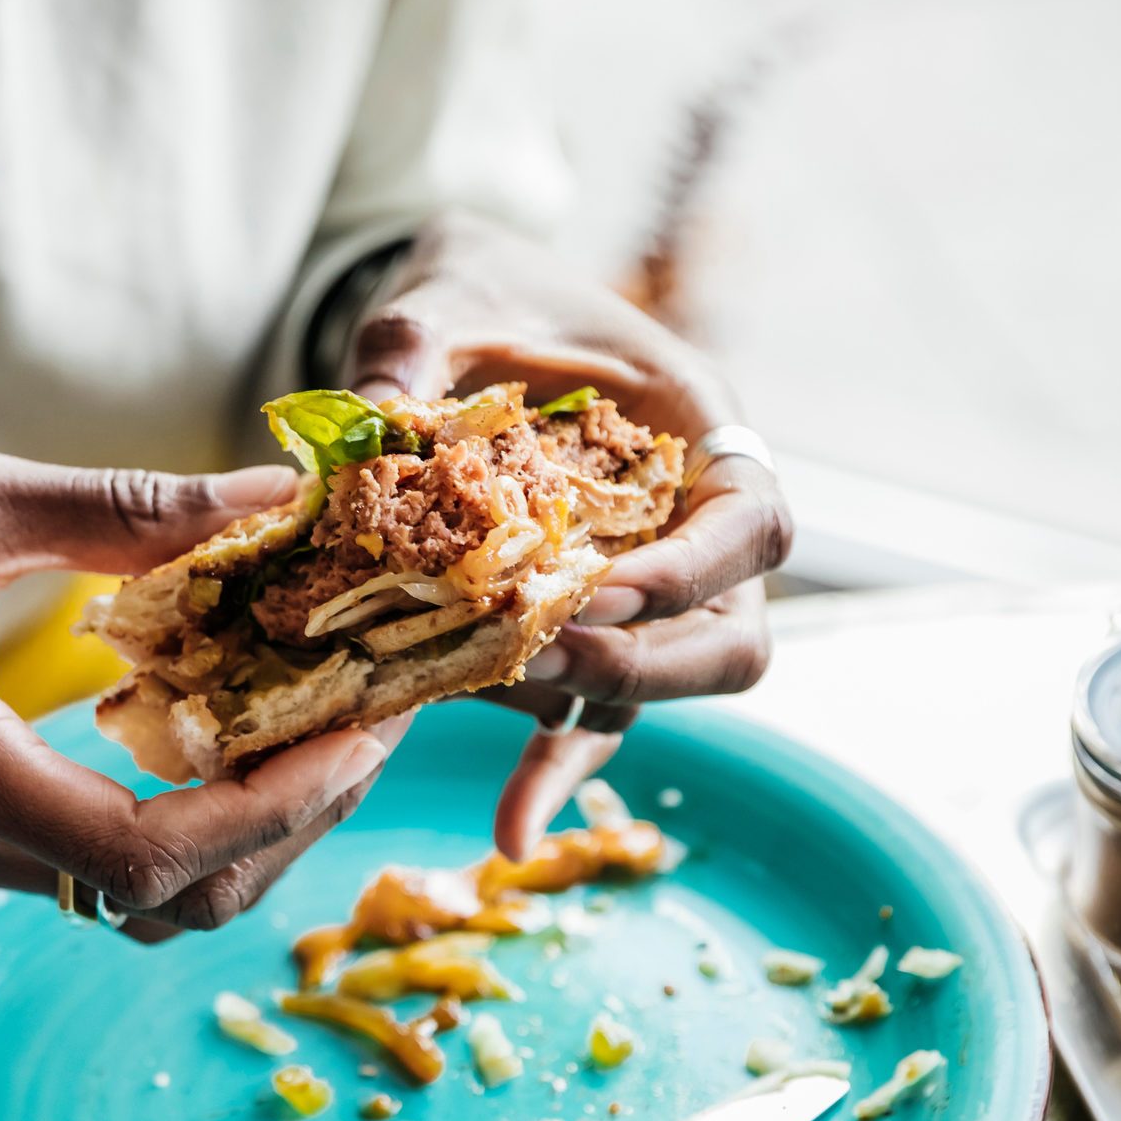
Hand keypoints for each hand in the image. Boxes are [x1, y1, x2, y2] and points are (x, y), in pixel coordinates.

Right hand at [0, 449, 406, 938]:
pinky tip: (245, 725)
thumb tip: (274, 492)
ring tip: (331, 720)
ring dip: (257, 827)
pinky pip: (117, 861)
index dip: (267, 810)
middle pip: (170, 898)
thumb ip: (119, 510)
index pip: (140, 855)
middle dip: (295, 819)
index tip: (354, 732)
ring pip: (152, 897)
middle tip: (378, 715)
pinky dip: (202, 811)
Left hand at [340, 213, 791, 858]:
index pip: (755, 518)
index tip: (600, 589)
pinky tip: (508, 830)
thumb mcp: (447, 293)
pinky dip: (552, 767)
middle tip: (545, 663)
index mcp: (699, 429)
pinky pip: (586, 711)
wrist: (463, 314)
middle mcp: (691, 522)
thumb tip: (366, 414)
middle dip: (649, 665)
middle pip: (734, 633)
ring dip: (596, 728)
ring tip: (517, 795)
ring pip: (664, 686)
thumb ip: (413, 345)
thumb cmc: (483, 291)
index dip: (696, 569)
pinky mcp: (582, 630)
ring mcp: (644, 588)